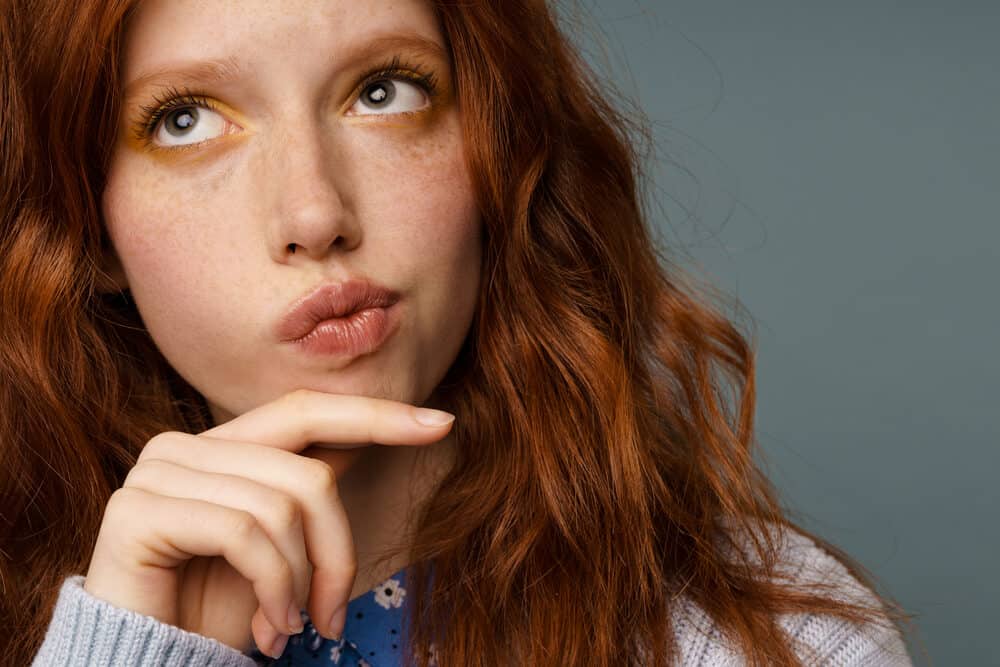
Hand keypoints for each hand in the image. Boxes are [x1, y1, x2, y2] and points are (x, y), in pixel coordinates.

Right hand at [82, 389, 455, 657]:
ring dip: (302, 583)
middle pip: (306, 473)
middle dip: (337, 549)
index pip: (306, 411)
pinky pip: (244, 533)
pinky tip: (269, 630)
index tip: (441, 424)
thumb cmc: (217, 610)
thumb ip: (303, 489)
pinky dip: (274, 588)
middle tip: (335, 615)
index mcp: (220, 447)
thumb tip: (361, 441)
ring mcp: (156, 472)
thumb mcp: (279, 548)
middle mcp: (183, 446)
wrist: (151, 663)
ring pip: (282, 506)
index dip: (375, 415)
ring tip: (291, 629)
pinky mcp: (137, 510)